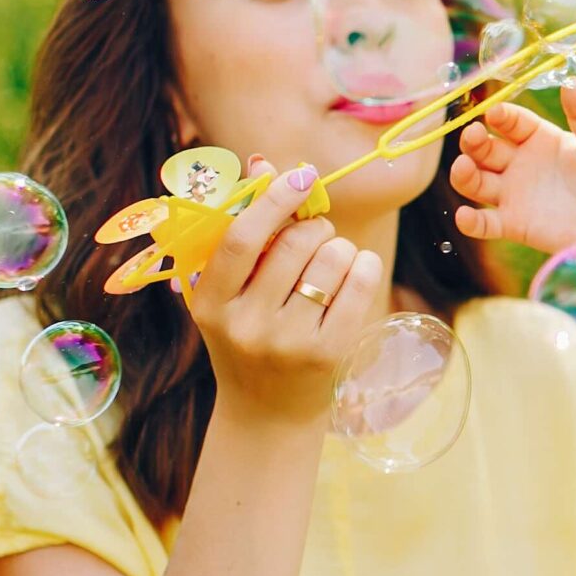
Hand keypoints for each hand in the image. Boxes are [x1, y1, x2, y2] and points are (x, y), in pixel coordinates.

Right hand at [186, 156, 385, 426]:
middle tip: (316, 236)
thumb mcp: (232, 291)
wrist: (266, 414)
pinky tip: (359, 269)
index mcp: (210, 301)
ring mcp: (287, 342)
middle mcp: (245, 324)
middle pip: (295, 244)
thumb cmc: (249, 336)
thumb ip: (245, 229)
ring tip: (333, 263)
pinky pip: (359, 285)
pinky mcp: (327, 353)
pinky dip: (365, 266)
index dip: (272, 200)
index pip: (241, 238)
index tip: (298, 175)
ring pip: (332, 259)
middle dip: (315, 228)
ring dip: (341, 248)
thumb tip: (262, 161)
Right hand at [448, 84, 575, 255]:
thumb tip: (571, 81)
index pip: (510, 121)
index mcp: (537, 139)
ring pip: (476, 182)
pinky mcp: (512, 224)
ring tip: (463, 166)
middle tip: (473, 134)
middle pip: (484, 149)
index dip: (500, 116)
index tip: (495, 113)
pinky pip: (484, 224)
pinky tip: (464, 216)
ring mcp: (512, 194)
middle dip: (474, 140)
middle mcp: (518, 164)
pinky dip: (470, 222)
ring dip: (463, 174)